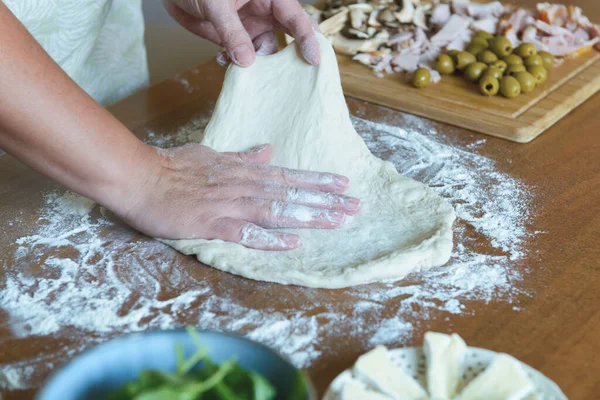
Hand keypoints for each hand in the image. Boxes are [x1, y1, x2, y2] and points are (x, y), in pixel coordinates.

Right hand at [119, 143, 359, 250]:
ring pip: (277, 210)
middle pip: (290, 192)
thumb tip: (267, 151)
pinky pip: (247, 233)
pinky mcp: (213, 224)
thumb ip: (241, 156)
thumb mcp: (211, 154)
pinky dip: (271, 239)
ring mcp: (229, 204)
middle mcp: (242, 185)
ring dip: (309, 215)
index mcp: (241, 170)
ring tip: (338, 221)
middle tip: (356, 205)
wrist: (138, 176)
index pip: (287, 175)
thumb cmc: (171, 166)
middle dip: (325, 200)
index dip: (316, 180)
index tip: (343, 184)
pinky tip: (293, 244)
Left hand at [163, 0, 319, 66]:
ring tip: (243, 70)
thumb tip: (246, 61)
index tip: (313, 59)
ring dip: (256, 64)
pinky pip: (243, 55)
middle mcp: (264, 12)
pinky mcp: (234, 37)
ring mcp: (250, 25)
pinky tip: (222, 61)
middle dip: (288, 57)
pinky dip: (235, 63)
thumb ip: (232, 32)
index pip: (295, 17)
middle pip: (287, 37)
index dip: (307, 38)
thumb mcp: (216, 5)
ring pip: (264, 51)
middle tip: (290, 78)